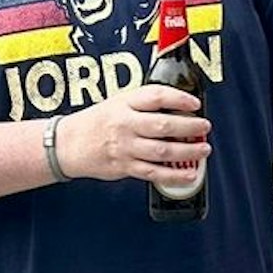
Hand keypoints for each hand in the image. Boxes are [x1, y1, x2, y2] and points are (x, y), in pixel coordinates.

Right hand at [56, 85, 209, 183]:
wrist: (67, 144)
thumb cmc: (98, 122)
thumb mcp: (119, 102)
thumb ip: (145, 103)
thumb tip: (179, 105)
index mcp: (125, 104)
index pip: (155, 97)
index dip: (178, 99)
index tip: (195, 103)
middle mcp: (125, 125)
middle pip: (162, 126)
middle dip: (188, 127)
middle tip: (205, 127)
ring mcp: (125, 147)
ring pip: (161, 151)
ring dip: (187, 152)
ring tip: (203, 150)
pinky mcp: (125, 167)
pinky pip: (153, 173)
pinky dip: (174, 175)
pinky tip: (190, 174)